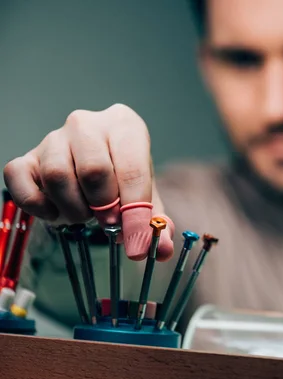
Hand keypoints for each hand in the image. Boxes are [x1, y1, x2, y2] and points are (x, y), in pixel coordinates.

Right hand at [3, 104, 173, 260]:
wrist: (92, 169)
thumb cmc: (121, 178)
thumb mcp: (146, 196)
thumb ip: (156, 222)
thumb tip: (163, 249)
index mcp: (124, 125)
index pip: (132, 170)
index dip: (136, 213)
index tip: (138, 244)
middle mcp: (86, 124)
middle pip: (94, 170)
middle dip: (105, 207)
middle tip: (110, 224)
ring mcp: (53, 138)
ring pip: (57, 176)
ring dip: (74, 208)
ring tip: (86, 214)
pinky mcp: (25, 156)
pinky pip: (19, 180)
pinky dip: (38, 206)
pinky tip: (56, 213)